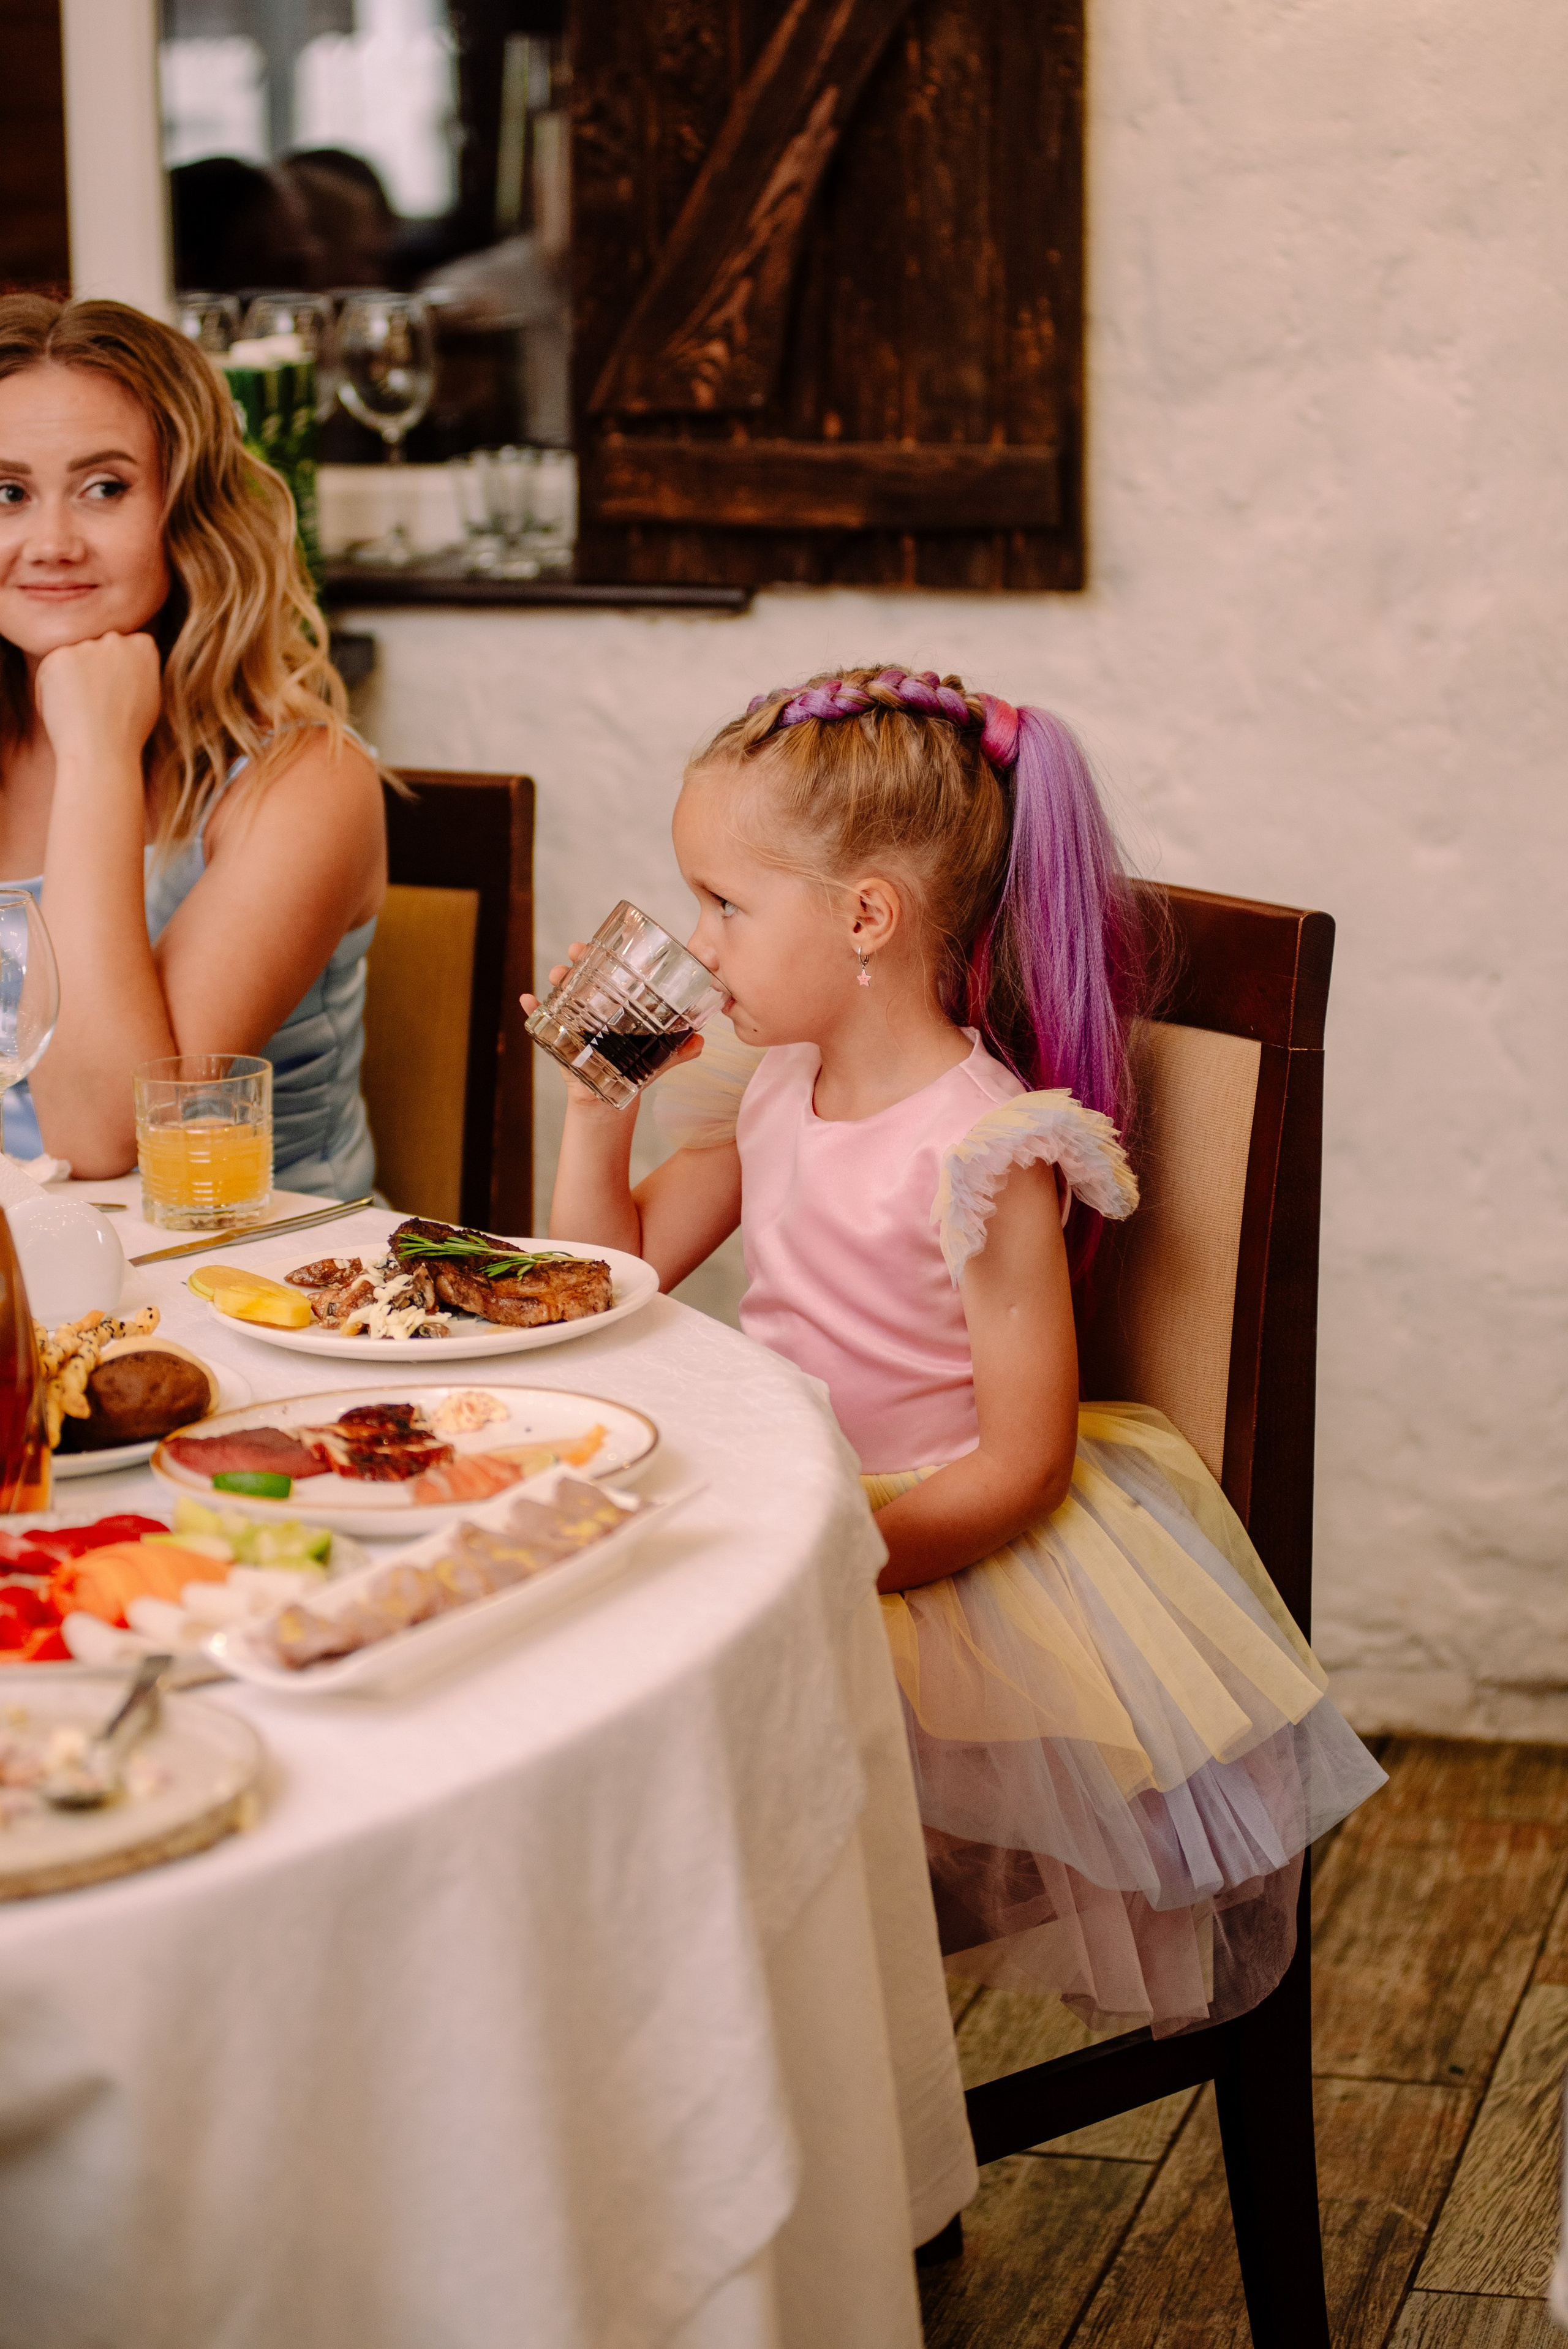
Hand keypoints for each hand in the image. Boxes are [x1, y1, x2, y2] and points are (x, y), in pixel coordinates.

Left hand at [35, 632, 161, 772]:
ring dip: (72, 677)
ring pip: (74, 657)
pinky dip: (50, 688)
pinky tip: (64, 711)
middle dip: (95, 668)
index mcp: (143, 647)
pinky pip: (51, 668)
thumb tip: (128, 663)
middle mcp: (116, 640)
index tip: (117, 691)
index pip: (129, 646)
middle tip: (96, 702)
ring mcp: (86, 646)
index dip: (120, 670)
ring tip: (81, 711)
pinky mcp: (58, 656)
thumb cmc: (128, 733)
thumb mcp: (151, 696)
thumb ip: (139, 670)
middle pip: (100, 648)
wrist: (101, 750)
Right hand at [521, 943, 704, 1108]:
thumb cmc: (635, 1070)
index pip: (613, 972)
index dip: (608, 953)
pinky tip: (527, 999)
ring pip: (563, 993)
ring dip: (557, 979)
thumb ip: (680, 1050)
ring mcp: (575, 1021)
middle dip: (578, 959)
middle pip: (584, 975)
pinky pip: (540, 1020)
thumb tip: (700, 1041)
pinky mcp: (560, 1039)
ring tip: (557, 975)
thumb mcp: (660, 1058)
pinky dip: (531, 1008)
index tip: (606, 940)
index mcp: (618, 1003)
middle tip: (577, 952)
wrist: (611, 1099)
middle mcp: (594, 1006)